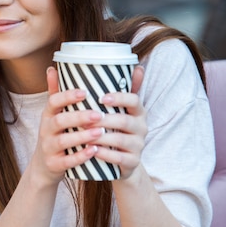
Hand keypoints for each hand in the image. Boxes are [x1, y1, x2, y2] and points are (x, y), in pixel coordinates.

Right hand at [31, 67, 108, 185]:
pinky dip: (80, 157)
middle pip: (59, 121)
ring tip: (100, 132)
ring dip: (82, 136)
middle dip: (79, 117)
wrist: (44, 167)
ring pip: (63, 141)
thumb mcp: (53, 114)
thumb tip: (53, 67)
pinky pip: (66, 161)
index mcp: (48, 114)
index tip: (84, 92)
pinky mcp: (54, 164)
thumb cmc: (56, 135)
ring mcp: (48, 148)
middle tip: (99, 114)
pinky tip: (94, 152)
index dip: (68, 96)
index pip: (53, 101)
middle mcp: (46, 130)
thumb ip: (56, 92)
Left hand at [95, 65, 146, 179]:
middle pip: (125, 121)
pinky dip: (105, 155)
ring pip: (121, 140)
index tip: (101, 97)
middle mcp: (142, 127)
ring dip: (102, 137)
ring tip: (84, 134)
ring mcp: (139, 145)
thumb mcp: (116, 109)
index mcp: (138, 111)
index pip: (134, 100)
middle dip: (104, 120)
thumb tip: (117, 64)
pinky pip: (120, 158)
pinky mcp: (133, 162)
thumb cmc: (113, 128)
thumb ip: (115, 88)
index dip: (119, 98)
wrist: (121, 161)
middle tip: (85, 119)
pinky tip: (91, 151)